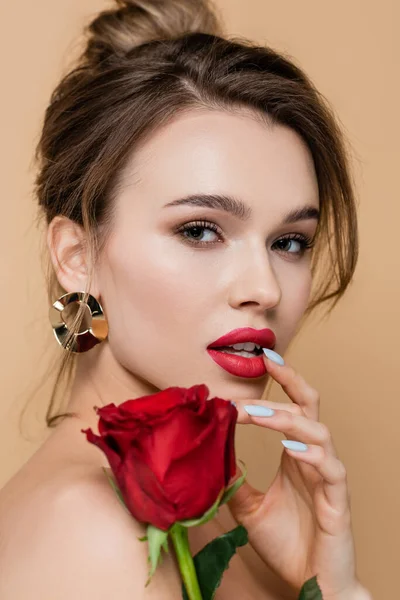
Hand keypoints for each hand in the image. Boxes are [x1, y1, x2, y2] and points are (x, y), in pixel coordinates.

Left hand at [226, 353, 364, 597]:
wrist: (311, 586)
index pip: (293, 408)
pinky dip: (312, 455)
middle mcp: (313, 459)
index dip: (281, 384)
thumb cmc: (287, 544)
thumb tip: (209, 458)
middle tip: (267, 363)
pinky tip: (290, 450)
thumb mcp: (249, 508)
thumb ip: (234, 481)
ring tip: (258, 415)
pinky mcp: (338, 501)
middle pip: (311, 407)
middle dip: (290, 382)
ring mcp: (328, 478)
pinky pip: (332, 469)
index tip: (261, 362)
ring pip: (319, 433)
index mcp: (295, 456)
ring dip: (288, 419)